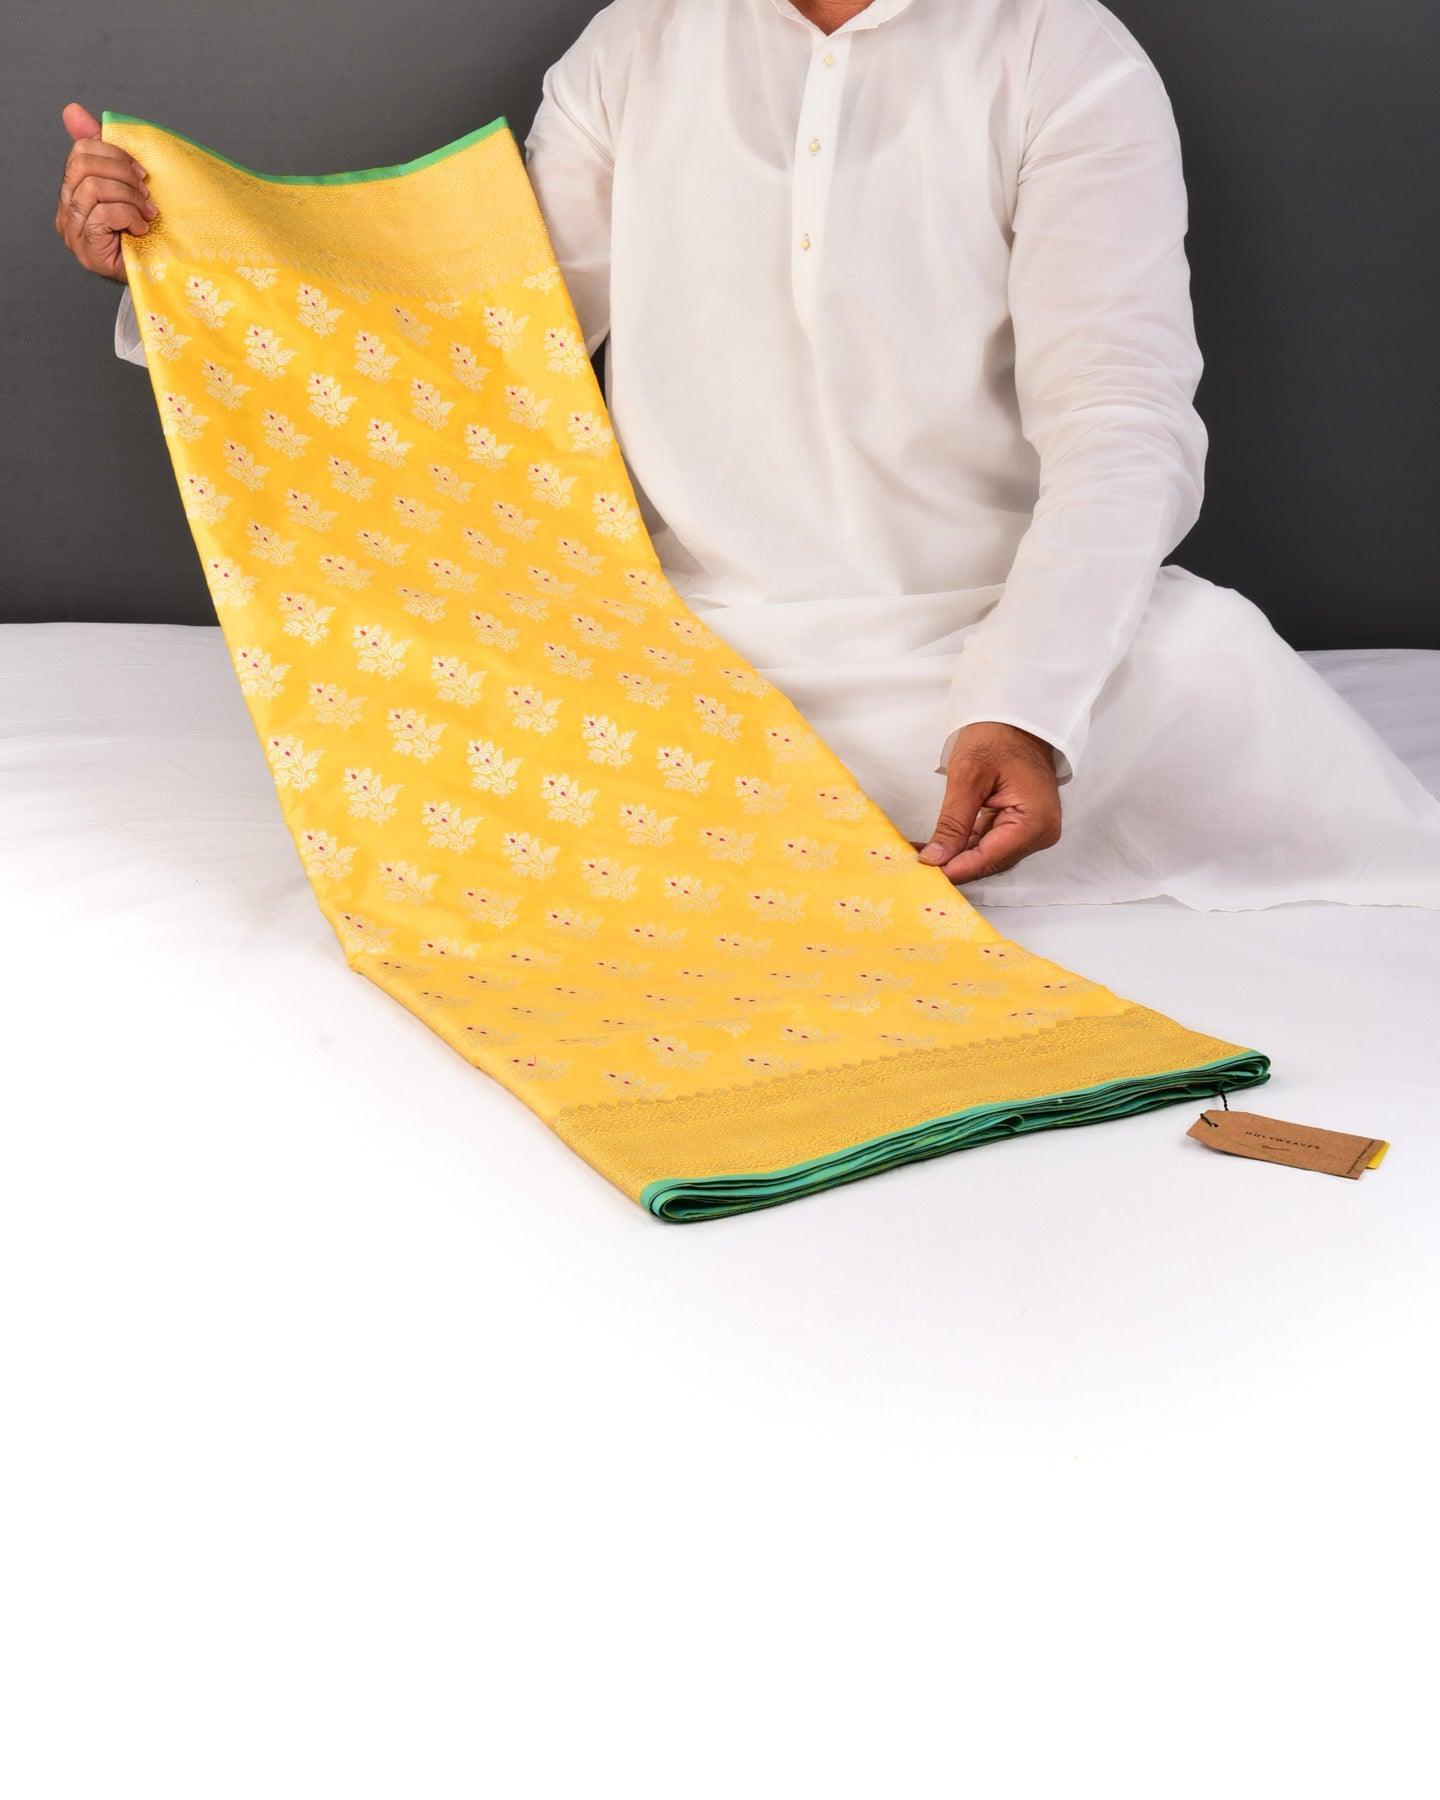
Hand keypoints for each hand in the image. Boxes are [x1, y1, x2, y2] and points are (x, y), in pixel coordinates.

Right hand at [55, 102, 155, 282]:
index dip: (114, 154)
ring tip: (146, 213)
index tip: (141, 172)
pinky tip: (141, 228)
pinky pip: (102, 215)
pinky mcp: (87, 249)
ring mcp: (73, 231)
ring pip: (93, 189)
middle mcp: (67, 210)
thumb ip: (104, 150)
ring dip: (129, 197)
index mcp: (74, 190)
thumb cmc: (145, 229)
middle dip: (122, 174)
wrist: (159, 273)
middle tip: (145, 193)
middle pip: (83, 166)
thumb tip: (71, 110)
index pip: (81, 152)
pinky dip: (128, 216)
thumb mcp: (128, 185)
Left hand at [917, 721, 1061, 883]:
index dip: (956, 869)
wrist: (1015, 718)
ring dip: (954, 855)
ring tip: (919, 854)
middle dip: (952, 863)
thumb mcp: (968, 776)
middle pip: (989, 861)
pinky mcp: (1019, 826)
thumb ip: (953, 822)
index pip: (990, 857)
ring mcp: (1031, 831)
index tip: (925, 874)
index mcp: (1035, 821)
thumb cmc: (999, 735)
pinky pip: (987, 843)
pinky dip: (962, 844)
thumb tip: (936, 858)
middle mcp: (1039, 833)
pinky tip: (936, 845)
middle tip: (915, 865)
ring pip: (986, 855)